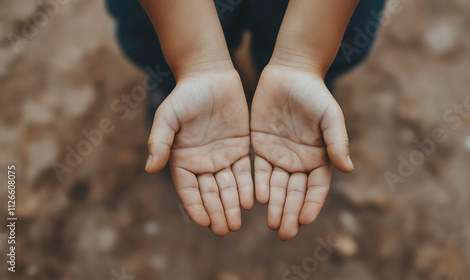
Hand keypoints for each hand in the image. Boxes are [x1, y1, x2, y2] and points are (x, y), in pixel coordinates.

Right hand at [146, 69, 252, 235]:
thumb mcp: (168, 117)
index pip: (188, 190)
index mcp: (182, 160)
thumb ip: (159, 142)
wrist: (210, 76)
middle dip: (217, 212)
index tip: (204, 222)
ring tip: (236, 223)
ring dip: (231, 205)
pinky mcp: (240, 149)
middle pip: (209, 193)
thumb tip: (150, 168)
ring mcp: (222, 157)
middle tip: (225, 229)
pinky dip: (247, 187)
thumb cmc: (185, 95)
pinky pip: (245, 172)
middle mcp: (202, 163)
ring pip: (228, 187)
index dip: (195, 206)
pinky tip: (252, 200)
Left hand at [250, 65, 353, 239]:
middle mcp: (300, 162)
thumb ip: (337, 141)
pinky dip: (259, 186)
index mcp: (320, 158)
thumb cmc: (315, 94)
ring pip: (277, 187)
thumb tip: (348, 168)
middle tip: (284, 233)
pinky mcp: (261, 148)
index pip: (316, 188)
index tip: (304, 220)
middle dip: (291, 213)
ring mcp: (280, 156)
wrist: (289, 74)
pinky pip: (259, 171)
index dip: (311, 205)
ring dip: (275, 206)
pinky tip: (258, 199)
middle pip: (295, 193)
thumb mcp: (330, 116)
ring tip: (272, 224)